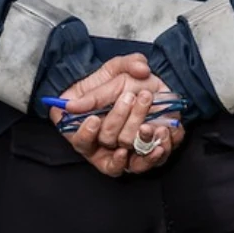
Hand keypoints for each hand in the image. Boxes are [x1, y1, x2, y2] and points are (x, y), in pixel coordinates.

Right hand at [53, 54, 182, 176]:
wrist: (151, 84)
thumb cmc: (125, 80)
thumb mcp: (113, 71)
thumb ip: (99, 87)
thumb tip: (71, 105)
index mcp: (91, 131)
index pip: (81, 143)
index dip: (86, 134)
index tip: (94, 119)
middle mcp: (108, 147)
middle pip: (109, 143)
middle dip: (119, 120)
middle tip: (130, 97)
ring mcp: (130, 153)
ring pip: (131, 159)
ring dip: (140, 138)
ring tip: (147, 124)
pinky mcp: (151, 152)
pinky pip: (155, 161)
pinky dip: (160, 148)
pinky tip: (162, 133)